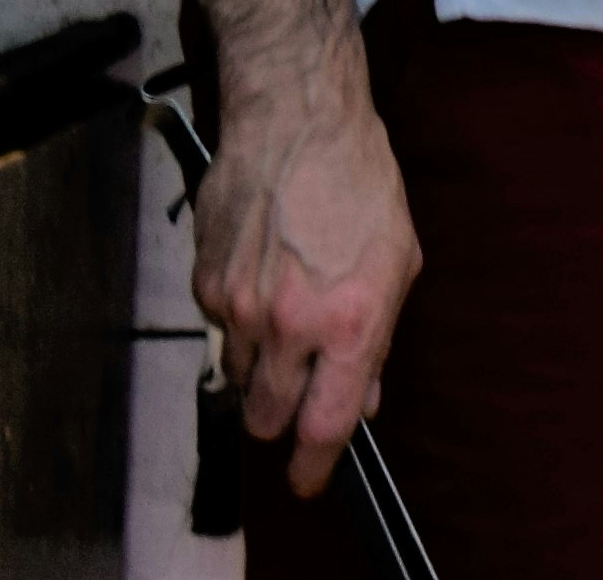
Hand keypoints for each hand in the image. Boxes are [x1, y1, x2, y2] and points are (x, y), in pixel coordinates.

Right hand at [195, 81, 420, 501]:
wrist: (296, 123)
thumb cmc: (358, 183)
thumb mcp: (397, 263)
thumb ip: (376, 340)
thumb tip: (362, 397)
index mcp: (349, 319)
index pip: (324, 425)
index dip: (316, 465)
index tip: (312, 480)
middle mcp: (290, 322)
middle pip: (268, 418)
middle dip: (282, 420)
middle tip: (298, 396)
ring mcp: (240, 307)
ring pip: (241, 378)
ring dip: (262, 367)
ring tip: (288, 313)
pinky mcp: (204, 285)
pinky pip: (220, 331)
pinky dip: (239, 322)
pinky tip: (263, 276)